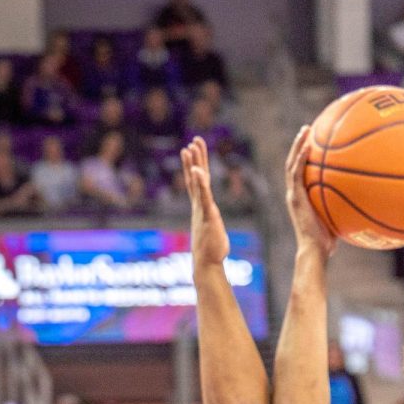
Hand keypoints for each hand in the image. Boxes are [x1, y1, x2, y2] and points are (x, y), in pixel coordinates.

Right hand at [181, 136, 228, 268]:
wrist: (207, 263)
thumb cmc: (212, 249)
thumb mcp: (213, 229)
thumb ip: (211, 221)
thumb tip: (212, 219)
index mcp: (201, 206)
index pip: (198, 181)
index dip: (195, 164)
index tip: (193, 148)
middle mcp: (199, 205)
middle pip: (196, 177)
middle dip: (195, 159)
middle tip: (193, 141)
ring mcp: (202, 210)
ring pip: (197, 183)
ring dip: (194, 165)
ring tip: (190, 148)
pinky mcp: (208, 216)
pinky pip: (204, 197)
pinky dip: (201, 184)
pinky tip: (200, 171)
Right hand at [284, 124, 335, 258]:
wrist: (315, 251)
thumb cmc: (328, 243)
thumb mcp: (337, 220)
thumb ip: (344, 209)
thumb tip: (363, 204)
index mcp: (302, 198)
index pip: (301, 173)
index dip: (304, 157)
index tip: (314, 143)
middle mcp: (295, 194)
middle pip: (293, 163)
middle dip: (300, 145)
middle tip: (308, 130)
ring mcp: (293, 195)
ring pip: (291, 163)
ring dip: (298, 145)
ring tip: (305, 130)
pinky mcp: (295, 198)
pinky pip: (296, 173)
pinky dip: (300, 159)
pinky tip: (307, 147)